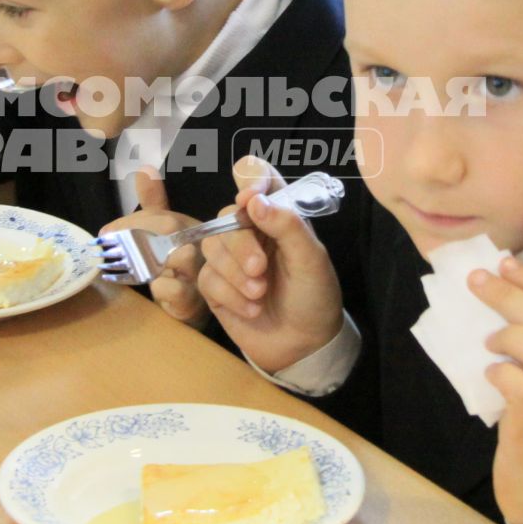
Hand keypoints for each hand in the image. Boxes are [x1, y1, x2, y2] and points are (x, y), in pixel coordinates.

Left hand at [101, 170, 208, 327]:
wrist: (195, 303)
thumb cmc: (177, 263)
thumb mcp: (165, 229)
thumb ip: (154, 201)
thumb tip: (145, 170)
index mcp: (192, 226)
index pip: (162, 215)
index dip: (129, 222)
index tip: (104, 233)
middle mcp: (200, 245)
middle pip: (169, 228)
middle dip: (132, 236)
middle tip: (106, 247)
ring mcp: (200, 273)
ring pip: (180, 256)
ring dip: (149, 261)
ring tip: (131, 267)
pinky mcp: (193, 301)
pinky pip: (175, 289)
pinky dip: (159, 288)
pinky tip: (152, 288)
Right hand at [196, 156, 342, 371]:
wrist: (303, 346)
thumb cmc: (314, 297)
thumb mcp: (311, 261)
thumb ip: (288, 226)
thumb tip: (254, 200)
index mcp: (278, 215)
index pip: (256, 177)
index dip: (250, 180)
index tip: (250, 200)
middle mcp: (251, 231)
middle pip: (227, 218)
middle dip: (242, 246)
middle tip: (261, 271)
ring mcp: (231, 258)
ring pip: (212, 246)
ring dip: (235, 274)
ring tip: (260, 295)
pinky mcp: (216, 285)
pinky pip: (208, 278)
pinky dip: (230, 295)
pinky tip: (252, 309)